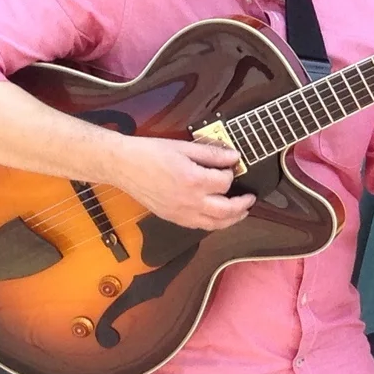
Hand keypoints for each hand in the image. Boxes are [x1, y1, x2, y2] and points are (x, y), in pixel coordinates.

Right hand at [116, 137, 248, 229]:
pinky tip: (217, 217)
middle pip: (226, 210)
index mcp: (193, 180)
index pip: (225, 182)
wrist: (123, 165)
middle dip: (243, 205)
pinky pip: (198, 227)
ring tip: (242, 212)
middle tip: (251, 198)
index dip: (231, 174)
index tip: (231, 167)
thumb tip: (233, 157)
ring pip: (214, 224)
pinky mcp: (172, 218)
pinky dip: (212, 224)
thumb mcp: (184, 147)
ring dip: (232, 220)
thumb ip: (211, 154)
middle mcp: (189, 201)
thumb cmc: (150, 153)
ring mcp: (180, 213)